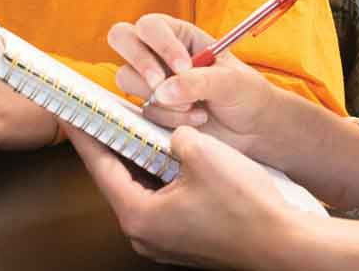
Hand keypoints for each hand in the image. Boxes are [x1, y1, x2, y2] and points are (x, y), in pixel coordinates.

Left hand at [67, 124, 309, 268]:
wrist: (286, 245)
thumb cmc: (245, 205)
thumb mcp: (201, 152)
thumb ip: (173, 135)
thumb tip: (171, 136)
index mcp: (138, 215)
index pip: (100, 166)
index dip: (85, 135)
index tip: (72, 114)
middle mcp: (144, 234)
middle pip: (117, 178)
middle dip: (111, 143)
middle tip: (101, 113)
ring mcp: (164, 240)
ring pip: (141, 189)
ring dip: (138, 158)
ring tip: (131, 125)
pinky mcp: (183, 240)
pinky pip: (161, 200)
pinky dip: (158, 175)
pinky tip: (166, 152)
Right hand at [110, 14, 358, 208]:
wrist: (254, 129)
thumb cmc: (246, 93)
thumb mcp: (230, 81)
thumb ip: (197, 81)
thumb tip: (161, 91)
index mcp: (178, 34)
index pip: (150, 26)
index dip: (160, 44)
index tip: (183, 67)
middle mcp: (158, 53)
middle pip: (121, 37)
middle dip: (139, 61)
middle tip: (159, 83)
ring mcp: (150, 81)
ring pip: (127, 79)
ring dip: (163, 99)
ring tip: (197, 108)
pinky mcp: (150, 108)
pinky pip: (142, 110)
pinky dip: (169, 118)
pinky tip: (196, 120)